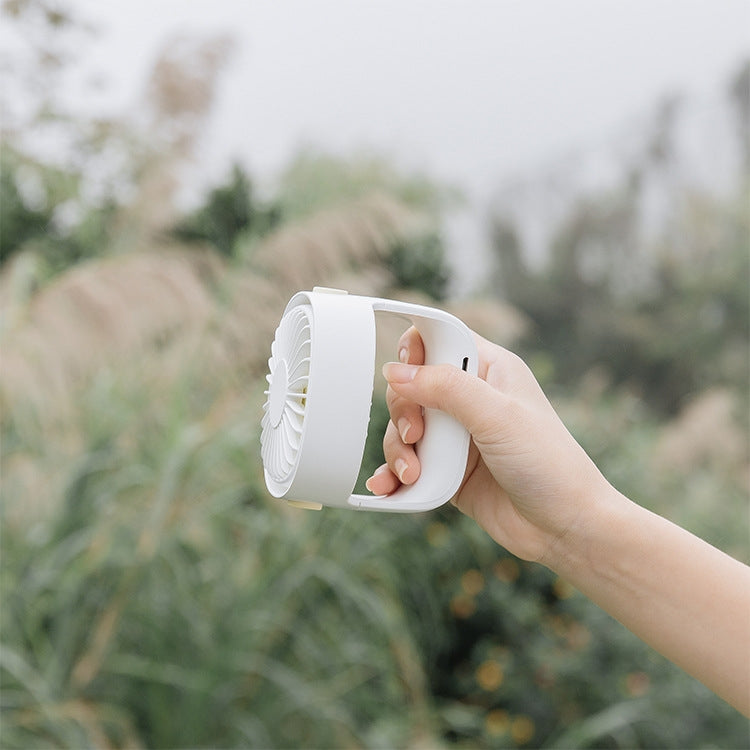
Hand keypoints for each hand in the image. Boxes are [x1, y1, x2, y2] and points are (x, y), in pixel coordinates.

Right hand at [366, 327, 612, 564]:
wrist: (564, 527)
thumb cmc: (548, 464)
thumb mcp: (497, 416)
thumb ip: (446, 388)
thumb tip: (395, 371)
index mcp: (489, 369)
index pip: (441, 337)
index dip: (415, 345)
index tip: (401, 370)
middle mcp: (470, 398)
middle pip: (411, 384)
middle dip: (403, 410)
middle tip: (416, 435)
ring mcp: (457, 435)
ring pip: (404, 426)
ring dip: (398, 449)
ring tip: (412, 473)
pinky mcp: (447, 469)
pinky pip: (407, 463)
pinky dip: (393, 473)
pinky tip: (388, 487)